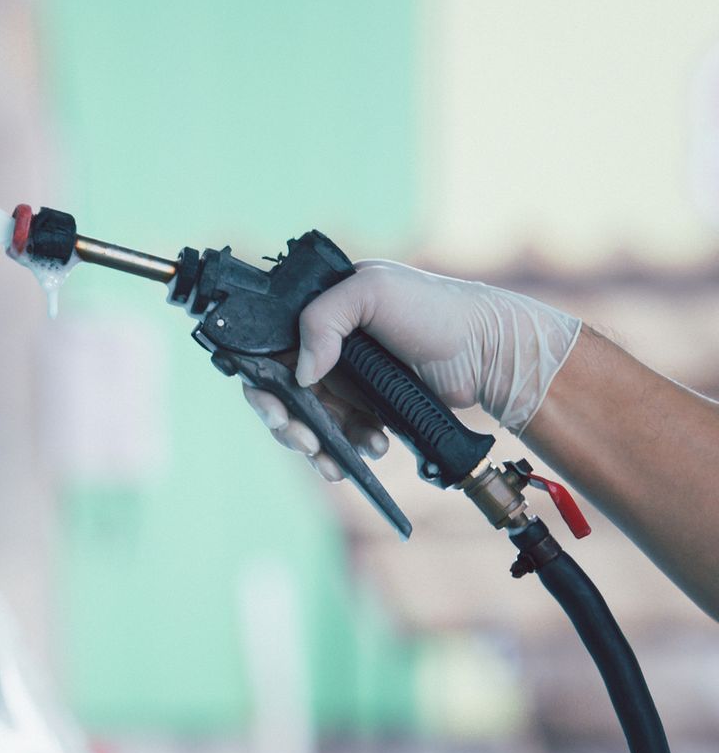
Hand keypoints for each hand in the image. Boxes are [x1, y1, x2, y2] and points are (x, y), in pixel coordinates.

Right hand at [244, 260, 581, 479]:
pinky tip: (372, 448)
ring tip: (334, 461)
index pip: (269, 350)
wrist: (490, 352)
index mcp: (319, 313)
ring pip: (309, 420)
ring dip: (316, 444)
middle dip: (287, 424)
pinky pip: (341, 434)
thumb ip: (322, 320)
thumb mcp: (373, 291)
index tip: (277, 410)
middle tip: (303, 442)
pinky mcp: (367, 406)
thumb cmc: (437, 309)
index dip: (263, 384)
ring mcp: (346, 378)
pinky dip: (348, 448)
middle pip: (282, 394)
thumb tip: (300, 376)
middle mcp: (326, 346)